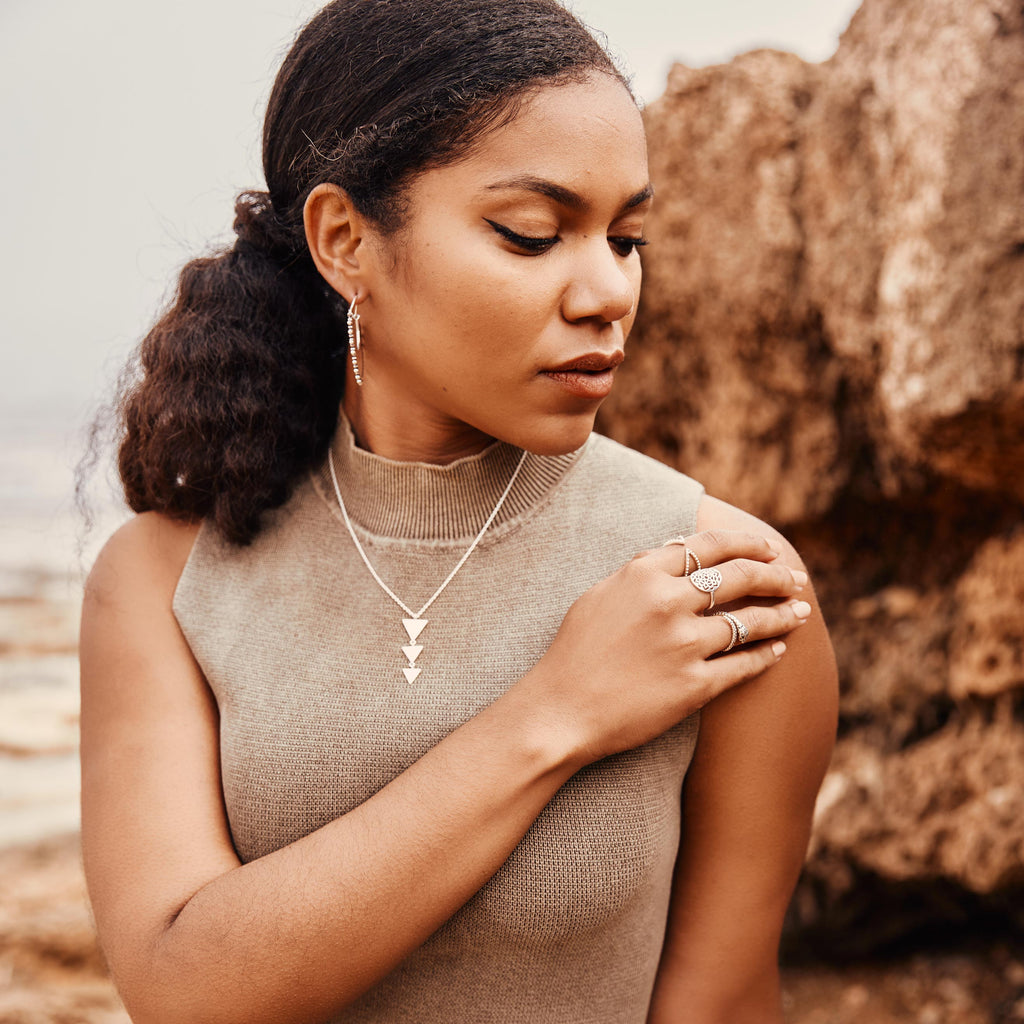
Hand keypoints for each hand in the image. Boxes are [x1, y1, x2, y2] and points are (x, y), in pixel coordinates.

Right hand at [523, 530, 810, 765]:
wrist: (560, 711)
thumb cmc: (574, 652)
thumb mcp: (600, 595)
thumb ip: (640, 571)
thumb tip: (676, 552)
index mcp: (643, 574)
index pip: (711, 545)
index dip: (748, 544)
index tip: (768, 548)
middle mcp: (668, 603)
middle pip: (740, 576)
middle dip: (776, 574)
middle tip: (794, 578)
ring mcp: (684, 645)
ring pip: (751, 621)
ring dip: (782, 615)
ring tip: (800, 612)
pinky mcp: (694, 686)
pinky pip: (744, 665)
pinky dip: (767, 655)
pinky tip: (778, 650)